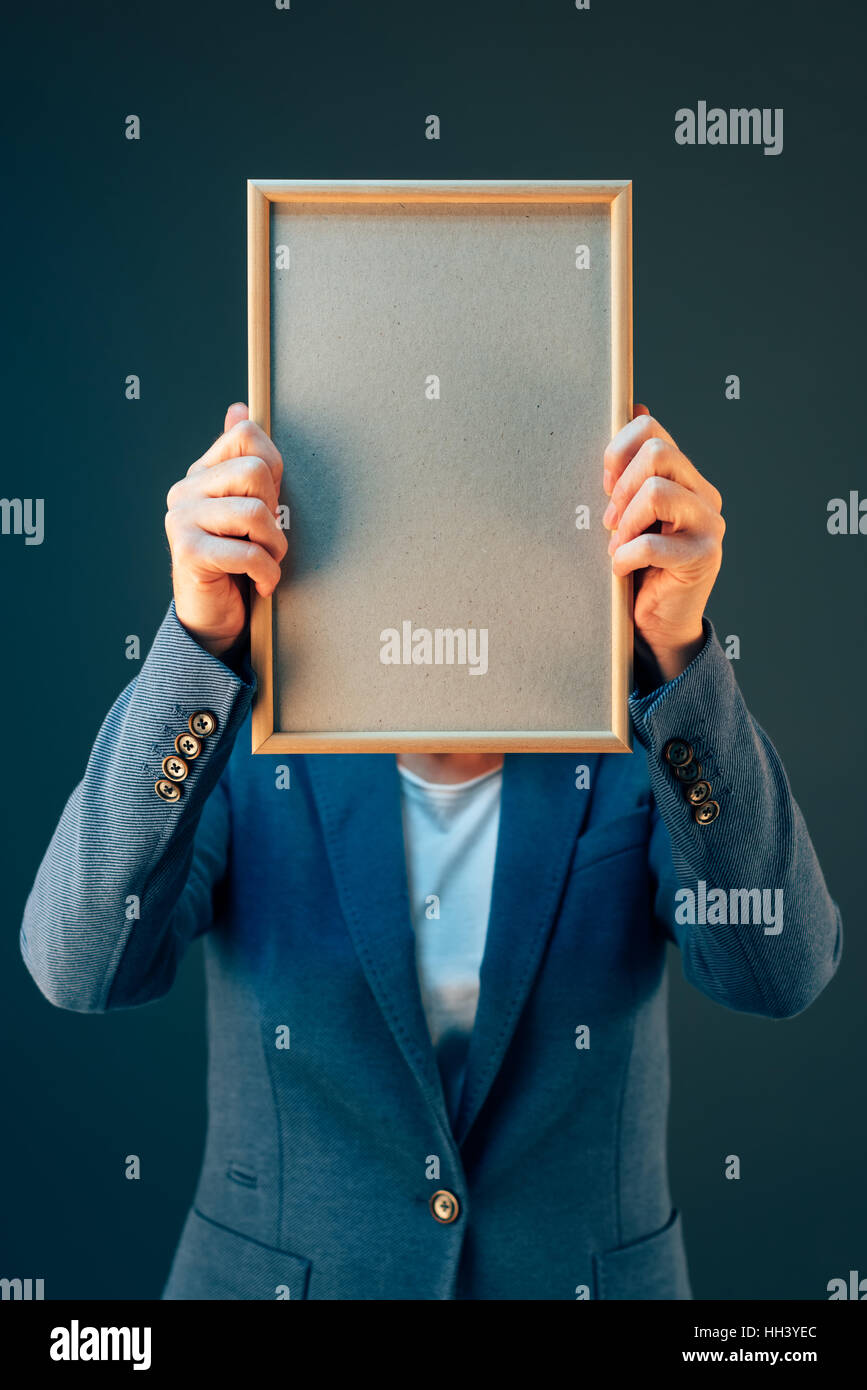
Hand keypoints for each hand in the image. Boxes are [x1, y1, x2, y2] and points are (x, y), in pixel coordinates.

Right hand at [165, 403, 286, 656]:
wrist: (216, 620)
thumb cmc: (239, 563)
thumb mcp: (250, 508)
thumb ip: (245, 461)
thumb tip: (238, 408)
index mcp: (201, 474)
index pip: (248, 435)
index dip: (275, 470)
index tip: (270, 504)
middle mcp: (184, 491)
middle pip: (255, 472)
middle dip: (275, 513)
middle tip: (269, 543)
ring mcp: (180, 520)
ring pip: (255, 512)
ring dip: (275, 548)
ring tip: (267, 564)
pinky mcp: (186, 552)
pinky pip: (247, 552)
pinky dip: (267, 573)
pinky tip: (261, 584)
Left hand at [602, 406, 724, 681]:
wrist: (658, 622)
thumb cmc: (638, 566)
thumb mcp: (628, 513)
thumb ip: (632, 468)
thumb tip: (635, 405)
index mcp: (684, 477)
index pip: (652, 430)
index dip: (617, 450)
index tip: (604, 484)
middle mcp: (703, 495)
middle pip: (657, 452)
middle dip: (621, 485)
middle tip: (609, 519)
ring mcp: (709, 525)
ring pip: (657, 491)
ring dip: (625, 522)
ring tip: (617, 545)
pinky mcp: (703, 558)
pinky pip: (652, 543)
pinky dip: (625, 556)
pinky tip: (621, 568)